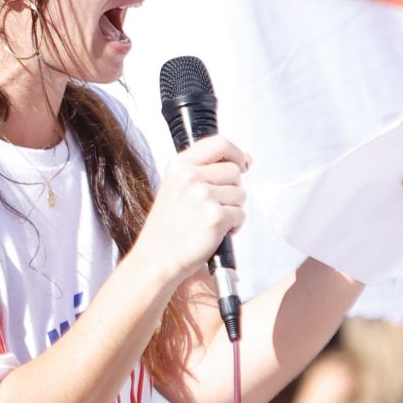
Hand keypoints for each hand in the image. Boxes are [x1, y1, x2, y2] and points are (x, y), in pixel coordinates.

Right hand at [135, 133, 248, 283]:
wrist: (157, 258)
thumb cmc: (167, 227)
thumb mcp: (176, 187)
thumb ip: (206, 170)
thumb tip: (245, 161)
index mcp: (179, 165)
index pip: (219, 143)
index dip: (236, 153)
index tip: (242, 163)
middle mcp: (190, 176)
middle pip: (234, 171)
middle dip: (232, 190)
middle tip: (214, 206)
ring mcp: (203, 196)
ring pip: (241, 194)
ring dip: (233, 209)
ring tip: (211, 220)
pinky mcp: (216, 216)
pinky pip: (241, 215)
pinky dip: (234, 226)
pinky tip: (215, 232)